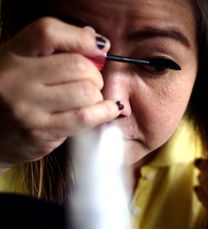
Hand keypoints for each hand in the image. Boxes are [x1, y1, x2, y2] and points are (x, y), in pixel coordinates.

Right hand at [0, 17, 119, 171]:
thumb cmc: (11, 97)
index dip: (81, 38)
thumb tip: (93, 38)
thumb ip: (53, 50)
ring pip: (86, 92)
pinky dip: (106, 111)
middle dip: (95, 74)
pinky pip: (85, 117)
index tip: (100, 47)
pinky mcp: (40, 132)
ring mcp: (27, 108)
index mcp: (11, 54)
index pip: (48, 32)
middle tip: (92, 82)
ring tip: (89, 99)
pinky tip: (110, 109)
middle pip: (77, 66)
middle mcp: (16, 79)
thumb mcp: (21, 66)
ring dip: (98, 96)